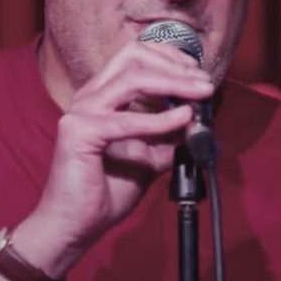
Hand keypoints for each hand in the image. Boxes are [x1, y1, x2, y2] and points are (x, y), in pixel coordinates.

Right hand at [13, 41, 214, 275]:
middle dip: (174, 64)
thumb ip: (169, 136)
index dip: (169, 56)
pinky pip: (128, 121)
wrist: (76, 225)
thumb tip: (199, 122)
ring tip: (200, 94)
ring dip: (173, 83)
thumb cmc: (106, 191)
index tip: (197, 71)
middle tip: (204, 82)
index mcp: (101, 95)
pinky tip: (182, 118)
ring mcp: (82, 111)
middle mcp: (89, 96)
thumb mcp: (149, 157)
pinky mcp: (80, 132)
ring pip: (132, 78)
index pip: (134, 55)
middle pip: (133, 56)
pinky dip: (160, 119)